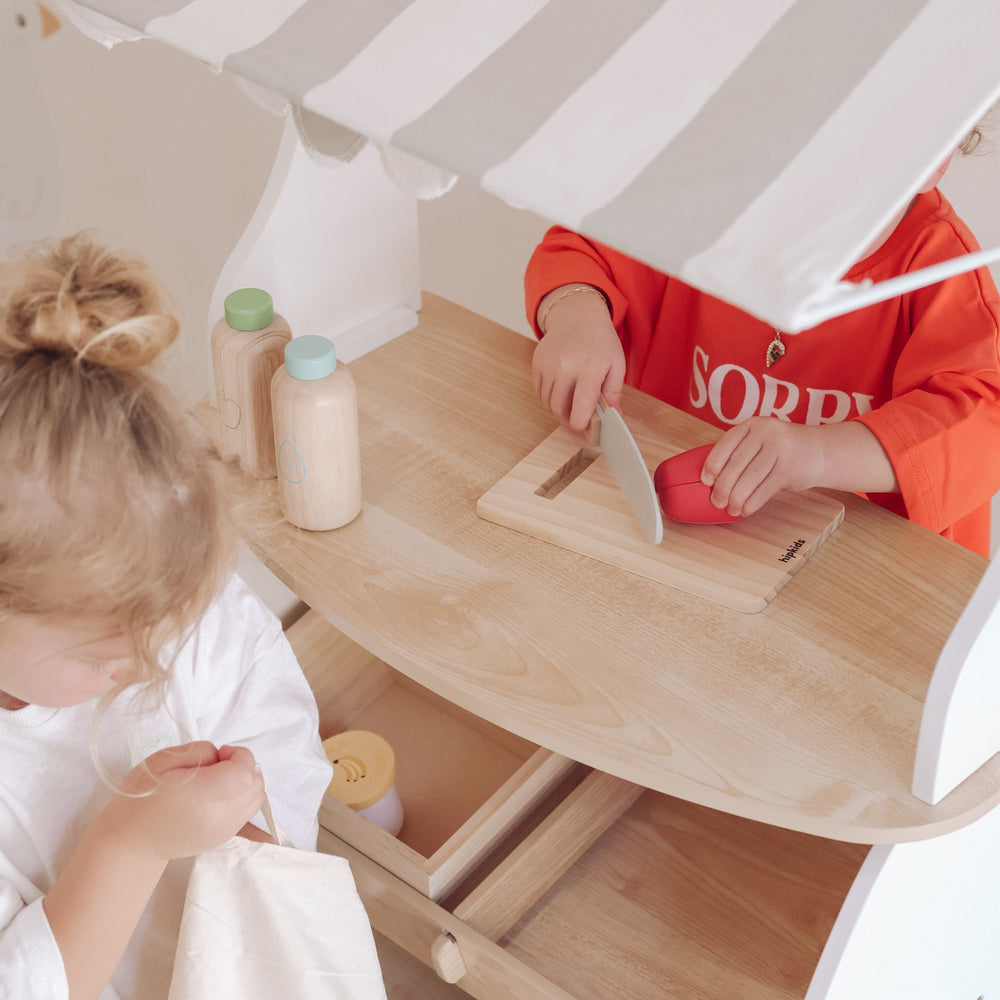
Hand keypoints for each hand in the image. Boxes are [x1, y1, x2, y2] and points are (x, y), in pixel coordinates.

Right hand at [99, 741, 264, 861]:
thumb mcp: (164, 760)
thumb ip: (200, 751)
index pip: (246, 770)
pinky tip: (220, 795)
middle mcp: (221, 817)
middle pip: (257, 784)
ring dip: (246, 782)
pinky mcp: (224, 838)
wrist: (130, 843)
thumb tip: (222, 757)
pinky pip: (248, 812)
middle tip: (217, 766)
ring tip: (217, 780)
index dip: (238, 754)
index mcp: (205, 795)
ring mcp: (225, 831)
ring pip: (257, 799)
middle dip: (244, 766)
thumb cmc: (141, 798)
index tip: (218, 754)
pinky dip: (243, 798)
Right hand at [532, 286, 623, 431]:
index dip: (580, 423)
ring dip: (558, 409)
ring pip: (548, 402)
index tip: (583, 428)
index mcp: (589, 368)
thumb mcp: (616, 364)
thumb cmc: (600, 342)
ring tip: (571, 402)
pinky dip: (549, 396)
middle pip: (559, 408)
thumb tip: (615, 416)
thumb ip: (614, 392)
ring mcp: (548, 365)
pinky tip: (561, 390)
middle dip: (568, 419)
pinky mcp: (537, 363)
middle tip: (578, 419)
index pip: (581, 406)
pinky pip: (539, 391)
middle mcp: (565, 366)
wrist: (577, 316)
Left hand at [700, 418, 824, 516]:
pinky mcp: (791, 466)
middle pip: (737, 462)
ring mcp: (780, 448)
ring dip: (737, 497)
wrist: (821, 450)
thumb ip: (740, 454)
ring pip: (751, 476)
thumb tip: (712, 482)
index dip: (713, 463)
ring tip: (730, 508)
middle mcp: (766, 432)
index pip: (726, 443)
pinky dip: (753, 501)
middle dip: (723, 486)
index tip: (705, 481)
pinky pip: (766, 487)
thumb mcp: (760, 442)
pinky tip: (746, 510)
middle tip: (716, 502)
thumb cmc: (782, 451)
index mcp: (752, 425)